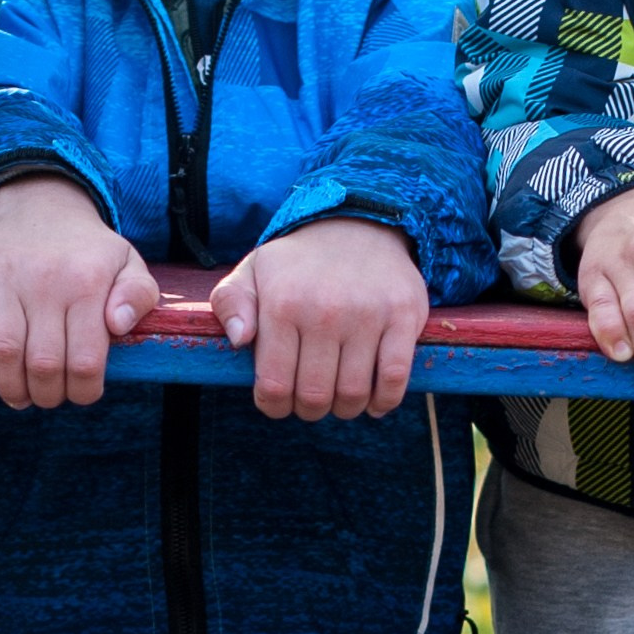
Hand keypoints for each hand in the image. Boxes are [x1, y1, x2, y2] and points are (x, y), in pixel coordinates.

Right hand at [0, 176, 158, 407]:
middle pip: (43, 363)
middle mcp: (46, 279)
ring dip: (11, 386)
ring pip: (4, 351)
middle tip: (49, 397)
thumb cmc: (88, 251)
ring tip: (19, 396)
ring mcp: (6, 275)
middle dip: (47, 395)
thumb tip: (119, 325)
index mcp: (88, 282)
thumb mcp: (128, 264)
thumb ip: (138, 296)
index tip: (81, 394)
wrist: (41, 207)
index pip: (84, 360)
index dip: (82, 391)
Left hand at [212, 217, 428, 421]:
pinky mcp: (403, 316)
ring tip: (339, 398)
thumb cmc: (300, 261)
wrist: (359, 223)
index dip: (274, 406)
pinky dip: (384, 402)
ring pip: (354, 395)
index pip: (274, 386)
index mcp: (282, 304)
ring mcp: (368, 315)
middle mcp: (325, 311)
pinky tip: (373, 401)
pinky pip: (394, 379)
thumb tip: (240, 340)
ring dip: (345, 409)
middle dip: (309, 410)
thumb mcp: (253, 271)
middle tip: (310, 401)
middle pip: (315, 397)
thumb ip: (230, 303)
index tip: (279, 402)